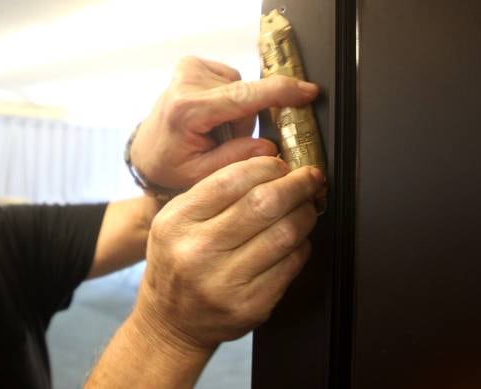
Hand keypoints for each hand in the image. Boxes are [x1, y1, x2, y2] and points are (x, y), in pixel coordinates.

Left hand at [130, 56, 320, 192]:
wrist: (145, 152)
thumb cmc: (169, 165)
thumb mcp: (201, 175)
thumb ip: (238, 159)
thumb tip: (270, 146)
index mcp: (188, 110)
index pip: (245, 96)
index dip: (282, 93)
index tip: (308, 92)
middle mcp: (187, 82)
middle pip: (247, 97)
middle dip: (244, 123)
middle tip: (220, 142)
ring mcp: (188, 69)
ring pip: (242, 90)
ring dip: (235, 114)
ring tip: (212, 131)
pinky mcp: (192, 65)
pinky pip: (232, 82)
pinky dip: (228, 102)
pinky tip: (209, 117)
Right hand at [132, 156, 323, 352]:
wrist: (171, 321)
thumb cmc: (178, 261)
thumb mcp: (178, 218)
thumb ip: (214, 188)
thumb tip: (266, 160)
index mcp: (178, 222)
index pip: (231, 180)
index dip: (266, 166)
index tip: (280, 164)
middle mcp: (198, 251)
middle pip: (264, 204)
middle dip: (297, 185)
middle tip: (309, 178)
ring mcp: (225, 282)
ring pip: (285, 234)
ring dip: (305, 214)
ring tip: (307, 206)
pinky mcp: (251, 305)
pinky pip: (291, 265)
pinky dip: (301, 246)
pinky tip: (296, 239)